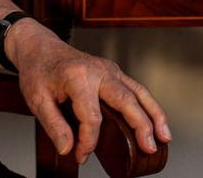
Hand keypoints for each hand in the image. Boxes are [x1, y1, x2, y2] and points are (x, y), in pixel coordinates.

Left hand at [9, 19, 170, 164]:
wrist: (40, 48)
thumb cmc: (38, 71)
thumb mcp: (37, 99)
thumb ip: (53, 125)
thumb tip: (68, 148)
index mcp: (78, 77)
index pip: (92, 116)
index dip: (88, 141)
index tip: (81, 155)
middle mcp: (99, 71)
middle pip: (125, 100)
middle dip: (140, 125)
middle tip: (149, 148)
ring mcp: (109, 70)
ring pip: (138, 92)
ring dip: (154, 115)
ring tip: (165, 138)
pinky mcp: (114, 73)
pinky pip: (136, 89)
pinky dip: (149, 106)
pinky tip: (156, 122)